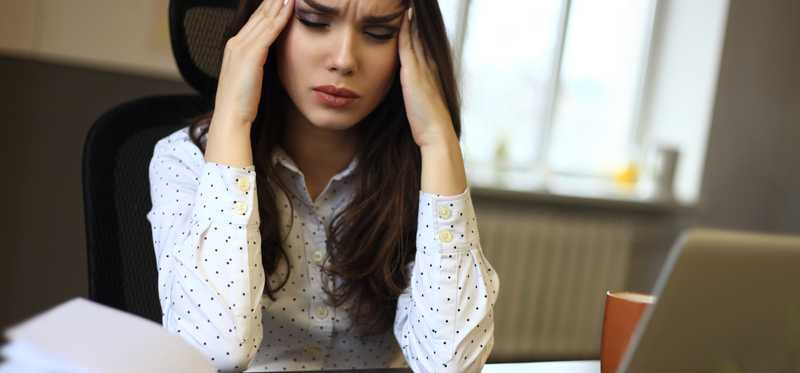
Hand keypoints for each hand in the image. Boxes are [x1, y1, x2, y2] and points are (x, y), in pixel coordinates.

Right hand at [213, 0, 293, 127]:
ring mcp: (242, 47)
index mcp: (234, 47)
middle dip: (274, 0)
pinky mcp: (252, 54)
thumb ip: (256, 65)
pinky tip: (292, 6)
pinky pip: (270, 30)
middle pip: (259, 14)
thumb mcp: (249, 78)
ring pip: (265, 18)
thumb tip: (267, 61)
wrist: (231, 116)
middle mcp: (236, 42)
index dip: (269, 7)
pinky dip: (282, 17)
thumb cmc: (242, 103)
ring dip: (279, 3)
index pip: (255, 20)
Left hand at [397, 6, 456, 149]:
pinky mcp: (414, 73)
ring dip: (412, 21)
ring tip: (408, 7)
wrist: (436, 134)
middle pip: (421, 38)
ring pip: (415, 38)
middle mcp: (430, 67)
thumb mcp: (421, 105)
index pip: (423, 47)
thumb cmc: (426, 126)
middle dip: (416, 22)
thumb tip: (410, 94)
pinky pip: (407, 45)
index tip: (412, 19)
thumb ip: (416, 95)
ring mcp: (423, 69)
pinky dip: (404, 30)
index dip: (417, 33)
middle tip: (413, 7)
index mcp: (432, 74)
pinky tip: (402, 17)